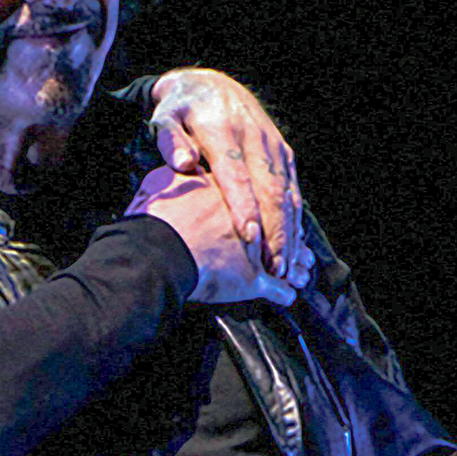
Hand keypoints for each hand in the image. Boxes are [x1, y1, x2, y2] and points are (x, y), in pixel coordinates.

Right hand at [125, 167, 311, 304]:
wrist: (158, 249)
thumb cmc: (156, 218)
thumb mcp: (162, 178)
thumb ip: (177, 168)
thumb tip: (183, 161)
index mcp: (231, 188)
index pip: (255, 191)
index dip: (262, 201)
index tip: (266, 205)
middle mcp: (252, 216)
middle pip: (276, 221)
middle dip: (285, 230)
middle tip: (296, 238)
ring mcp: (257, 248)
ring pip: (282, 253)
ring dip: (290, 260)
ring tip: (300, 269)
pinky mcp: (254, 279)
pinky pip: (277, 288)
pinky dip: (282, 292)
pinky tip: (288, 295)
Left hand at [148, 68, 302, 278]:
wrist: (211, 84)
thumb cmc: (182, 110)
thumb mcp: (166, 118)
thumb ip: (169, 141)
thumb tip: (182, 163)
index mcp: (222, 130)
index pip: (237, 173)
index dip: (245, 206)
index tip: (249, 237)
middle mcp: (254, 137)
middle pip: (270, 188)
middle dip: (275, 230)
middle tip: (274, 267)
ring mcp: (273, 145)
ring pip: (287, 192)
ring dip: (289, 231)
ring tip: (287, 267)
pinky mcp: (283, 152)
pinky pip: (294, 188)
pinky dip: (295, 219)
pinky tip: (294, 247)